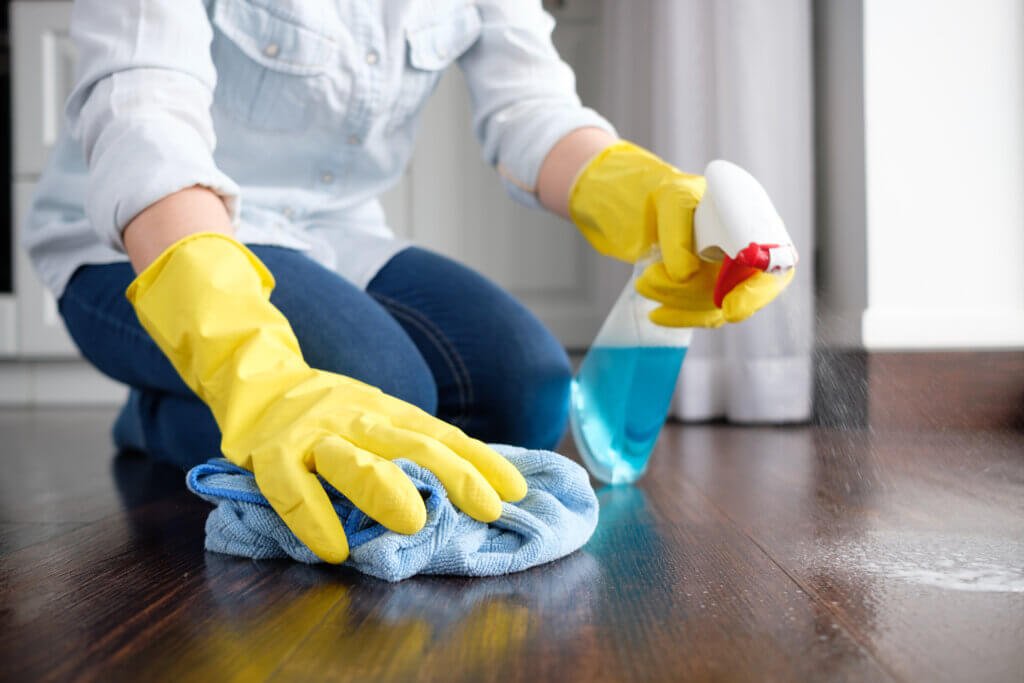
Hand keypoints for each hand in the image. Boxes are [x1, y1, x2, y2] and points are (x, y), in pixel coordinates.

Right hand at [127, 233, 526, 561]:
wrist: (259, 380)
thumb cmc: (331, 415)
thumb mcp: (379, 420)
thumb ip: (415, 447)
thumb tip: (478, 486)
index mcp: (390, 412)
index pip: (443, 436)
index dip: (480, 462)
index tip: (517, 491)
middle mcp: (358, 418)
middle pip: (412, 444)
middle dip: (453, 475)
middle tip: (487, 509)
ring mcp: (314, 433)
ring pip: (353, 459)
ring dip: (385, 489)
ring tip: (415, 522)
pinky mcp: (271, 453)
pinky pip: (291, 486)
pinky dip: (312, 517)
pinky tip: (334, 549)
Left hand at [568, 140, 793, 326]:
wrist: (640, 204)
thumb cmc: (667, 192)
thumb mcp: (672, 199)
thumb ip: (679, 233)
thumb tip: (685, 275)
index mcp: (755, 227)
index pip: (773, 270)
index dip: (756, 293)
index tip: (730, 307)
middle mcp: (748, 256)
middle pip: (738, 295)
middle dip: (696, 296)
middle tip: (652, 281)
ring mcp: (728, 278)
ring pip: (713, 307)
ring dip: (676, 301)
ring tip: (643, 281)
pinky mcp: (705, 293)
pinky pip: (699, 315)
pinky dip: (677, 316)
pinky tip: (655, 315)